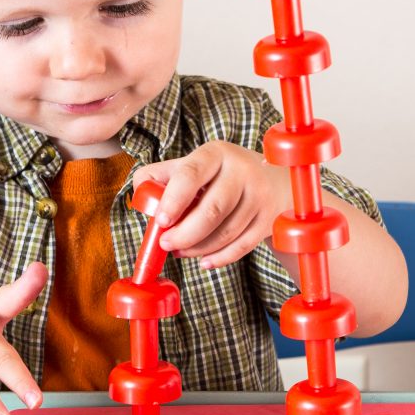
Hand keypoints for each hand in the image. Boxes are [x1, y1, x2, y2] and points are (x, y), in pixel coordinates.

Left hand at [132, 142, 291, 268]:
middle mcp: (241, 170)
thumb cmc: (220, 175)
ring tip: (181, 250)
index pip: (191, 174)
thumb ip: (161, 177)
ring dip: (198, 248)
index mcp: (215, 154)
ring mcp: (259, 195)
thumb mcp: (193, 165)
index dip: (174, 200)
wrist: (274, 181)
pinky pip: (242, 246)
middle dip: (184, 233)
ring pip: (226, 232)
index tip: (160, 221)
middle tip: (166, 244)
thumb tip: (141, 196)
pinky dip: (220, 258)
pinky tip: (204, 261)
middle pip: (212, 209)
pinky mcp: (268, 218)